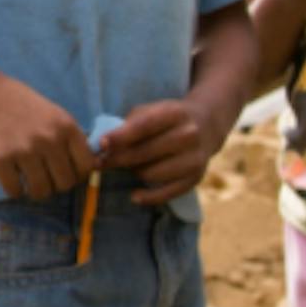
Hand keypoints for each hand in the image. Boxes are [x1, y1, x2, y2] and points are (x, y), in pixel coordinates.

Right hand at [0, 77, 93, 200]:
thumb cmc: (18, 102)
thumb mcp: (53, 113)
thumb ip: (68, 138)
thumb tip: (85, 168)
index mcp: (66, 126)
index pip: (86, 166)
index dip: (77, 173)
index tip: (65, 171)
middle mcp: (49, 139)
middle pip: (65, 183)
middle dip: (55, 183)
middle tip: (43, 175)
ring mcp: (25, 151)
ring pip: (41, 192)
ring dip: (34, 189)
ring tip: (27, 177)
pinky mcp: (1, 160)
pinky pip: (15, 191)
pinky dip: (13, 189)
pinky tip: (10, 175)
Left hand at [98, 94, 239, 205]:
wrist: (206, 126)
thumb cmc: (167, 118)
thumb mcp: (151, 110)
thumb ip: (128, 124)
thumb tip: (104, 145)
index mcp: (175, 113)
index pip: (144, 126)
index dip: (121, 136)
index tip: (101, 144)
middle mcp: (188, 135)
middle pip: (144, 153)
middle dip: (117, 159)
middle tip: (99, 162)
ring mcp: (194, 159)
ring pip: (150, 174)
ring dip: (134, 171)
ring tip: (130, 165)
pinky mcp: (195, 178)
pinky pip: (166, 193)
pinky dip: (148, 197)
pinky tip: (134, 196)